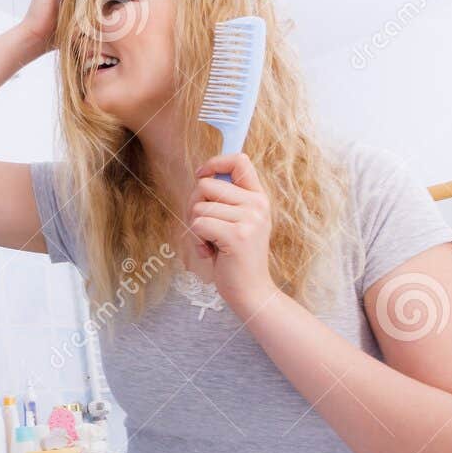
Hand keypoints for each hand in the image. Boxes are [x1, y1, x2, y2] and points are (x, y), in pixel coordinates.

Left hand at [188, 152, 277, 315]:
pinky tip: (209, 253)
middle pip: (207, 184)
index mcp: (258, 198)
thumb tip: (202, 176)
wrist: (251, 292)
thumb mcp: (238, 222)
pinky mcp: (237, 235)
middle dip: (194, 205)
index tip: (201, 175)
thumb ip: (227, 200)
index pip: (239, 160)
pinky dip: (196, 241)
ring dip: (194, 227)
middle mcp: (257, 205)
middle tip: (203, 227)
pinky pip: (198, 224)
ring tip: (210, 243)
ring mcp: (249, 220)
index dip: (214, 162)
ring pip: (199, 206)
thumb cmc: (236, 257)